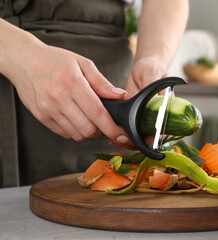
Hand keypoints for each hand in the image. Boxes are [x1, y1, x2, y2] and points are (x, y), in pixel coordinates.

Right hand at [4, 41, 129, 144]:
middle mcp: (58, 98)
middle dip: (101, 130)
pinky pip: (64, 133)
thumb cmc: (56, 60)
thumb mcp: (83, 63)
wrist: (23, 60)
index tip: (121, 134)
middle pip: (88, 129)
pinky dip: (75, 130)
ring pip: (77, 134)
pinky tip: (76, 118)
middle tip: (104, 122)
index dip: (111, 127)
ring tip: (90, 118)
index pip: (97, 113)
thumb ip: (102, 82)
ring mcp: (47, 109)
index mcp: (72, 83)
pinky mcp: (41, 117)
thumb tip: (121, 96)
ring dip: (88, 131)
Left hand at [107, 57, 166, 148]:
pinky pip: (129, 130)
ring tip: (114, 139)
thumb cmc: (152, 68)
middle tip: (125, 141)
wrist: (144, 69)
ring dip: (127, 141)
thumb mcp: (153, 73)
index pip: (164, 128)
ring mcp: (144, 118)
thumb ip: (153, 84)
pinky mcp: (134, 118)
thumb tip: (156, 96)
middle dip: (138, 142)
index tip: (147, 140)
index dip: (156, 137)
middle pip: (150, 137)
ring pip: (138, 137)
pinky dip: (120, 135)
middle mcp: (156, 117)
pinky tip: (111, 136)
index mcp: (166, 109)